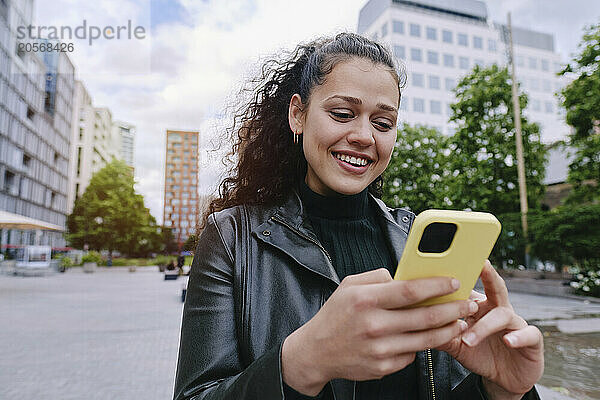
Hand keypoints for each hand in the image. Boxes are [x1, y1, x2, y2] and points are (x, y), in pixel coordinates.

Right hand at [281, 268, 477, 395]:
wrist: (316, 351)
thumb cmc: (335, 315)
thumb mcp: (349, 286)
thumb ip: (378, 277)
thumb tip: (405, 276)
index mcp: (365, 300)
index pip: (410, 290)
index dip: (437, 285)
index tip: (454, 281)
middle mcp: (374, 325)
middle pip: (425, 317)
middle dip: (453, 308)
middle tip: (468, 303)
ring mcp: (380, 349)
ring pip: (426, 339)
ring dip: (448, 330)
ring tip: (460, 321)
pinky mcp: (383, 367)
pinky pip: (412, 354)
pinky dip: (423, 345)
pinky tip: (430, 337)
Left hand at [437, 261, 543, 398]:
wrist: (505, 378)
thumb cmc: (480, 354)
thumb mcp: (457, 344)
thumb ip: (441, 333)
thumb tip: (416, 326)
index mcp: (480, 307)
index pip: (470, 289)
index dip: (460, 281)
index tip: (446, 272)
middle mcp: (499, 309)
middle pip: (495, 287)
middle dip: (489, 274)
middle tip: (481, 265)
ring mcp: (515, 323)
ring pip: (503, 315)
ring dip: (484, 326)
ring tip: (468, 339)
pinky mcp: (531, 339)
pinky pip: (528, 334)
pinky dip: (518, 337)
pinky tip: (508, 341)